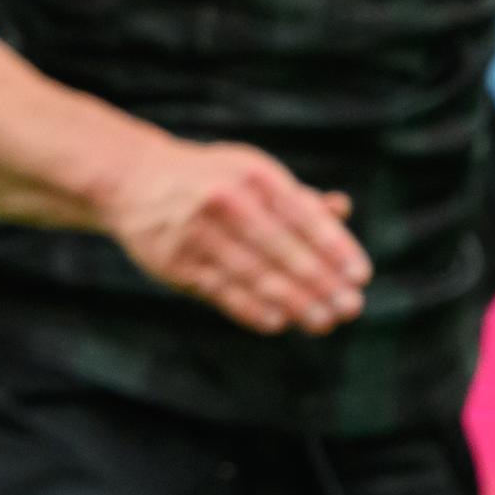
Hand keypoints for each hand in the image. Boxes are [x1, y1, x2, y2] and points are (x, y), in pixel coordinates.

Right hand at [103, 137, 370, 336]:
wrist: (133, 178)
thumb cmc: (208, 178)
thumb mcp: (250, 173)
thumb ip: (295, 196)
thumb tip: (343, 209)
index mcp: (253, 175)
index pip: (304, 216)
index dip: (335, 248)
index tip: (361, 276)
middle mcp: (227, 201)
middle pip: (283, 250)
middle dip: (321, 283)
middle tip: (350, 308)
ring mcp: (199, 232)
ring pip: (255, 274)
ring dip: (294, 302)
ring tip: (323, 322)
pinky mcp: (177, 261)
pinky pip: (222, 291)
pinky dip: (252, 308)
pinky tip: (278, 322)